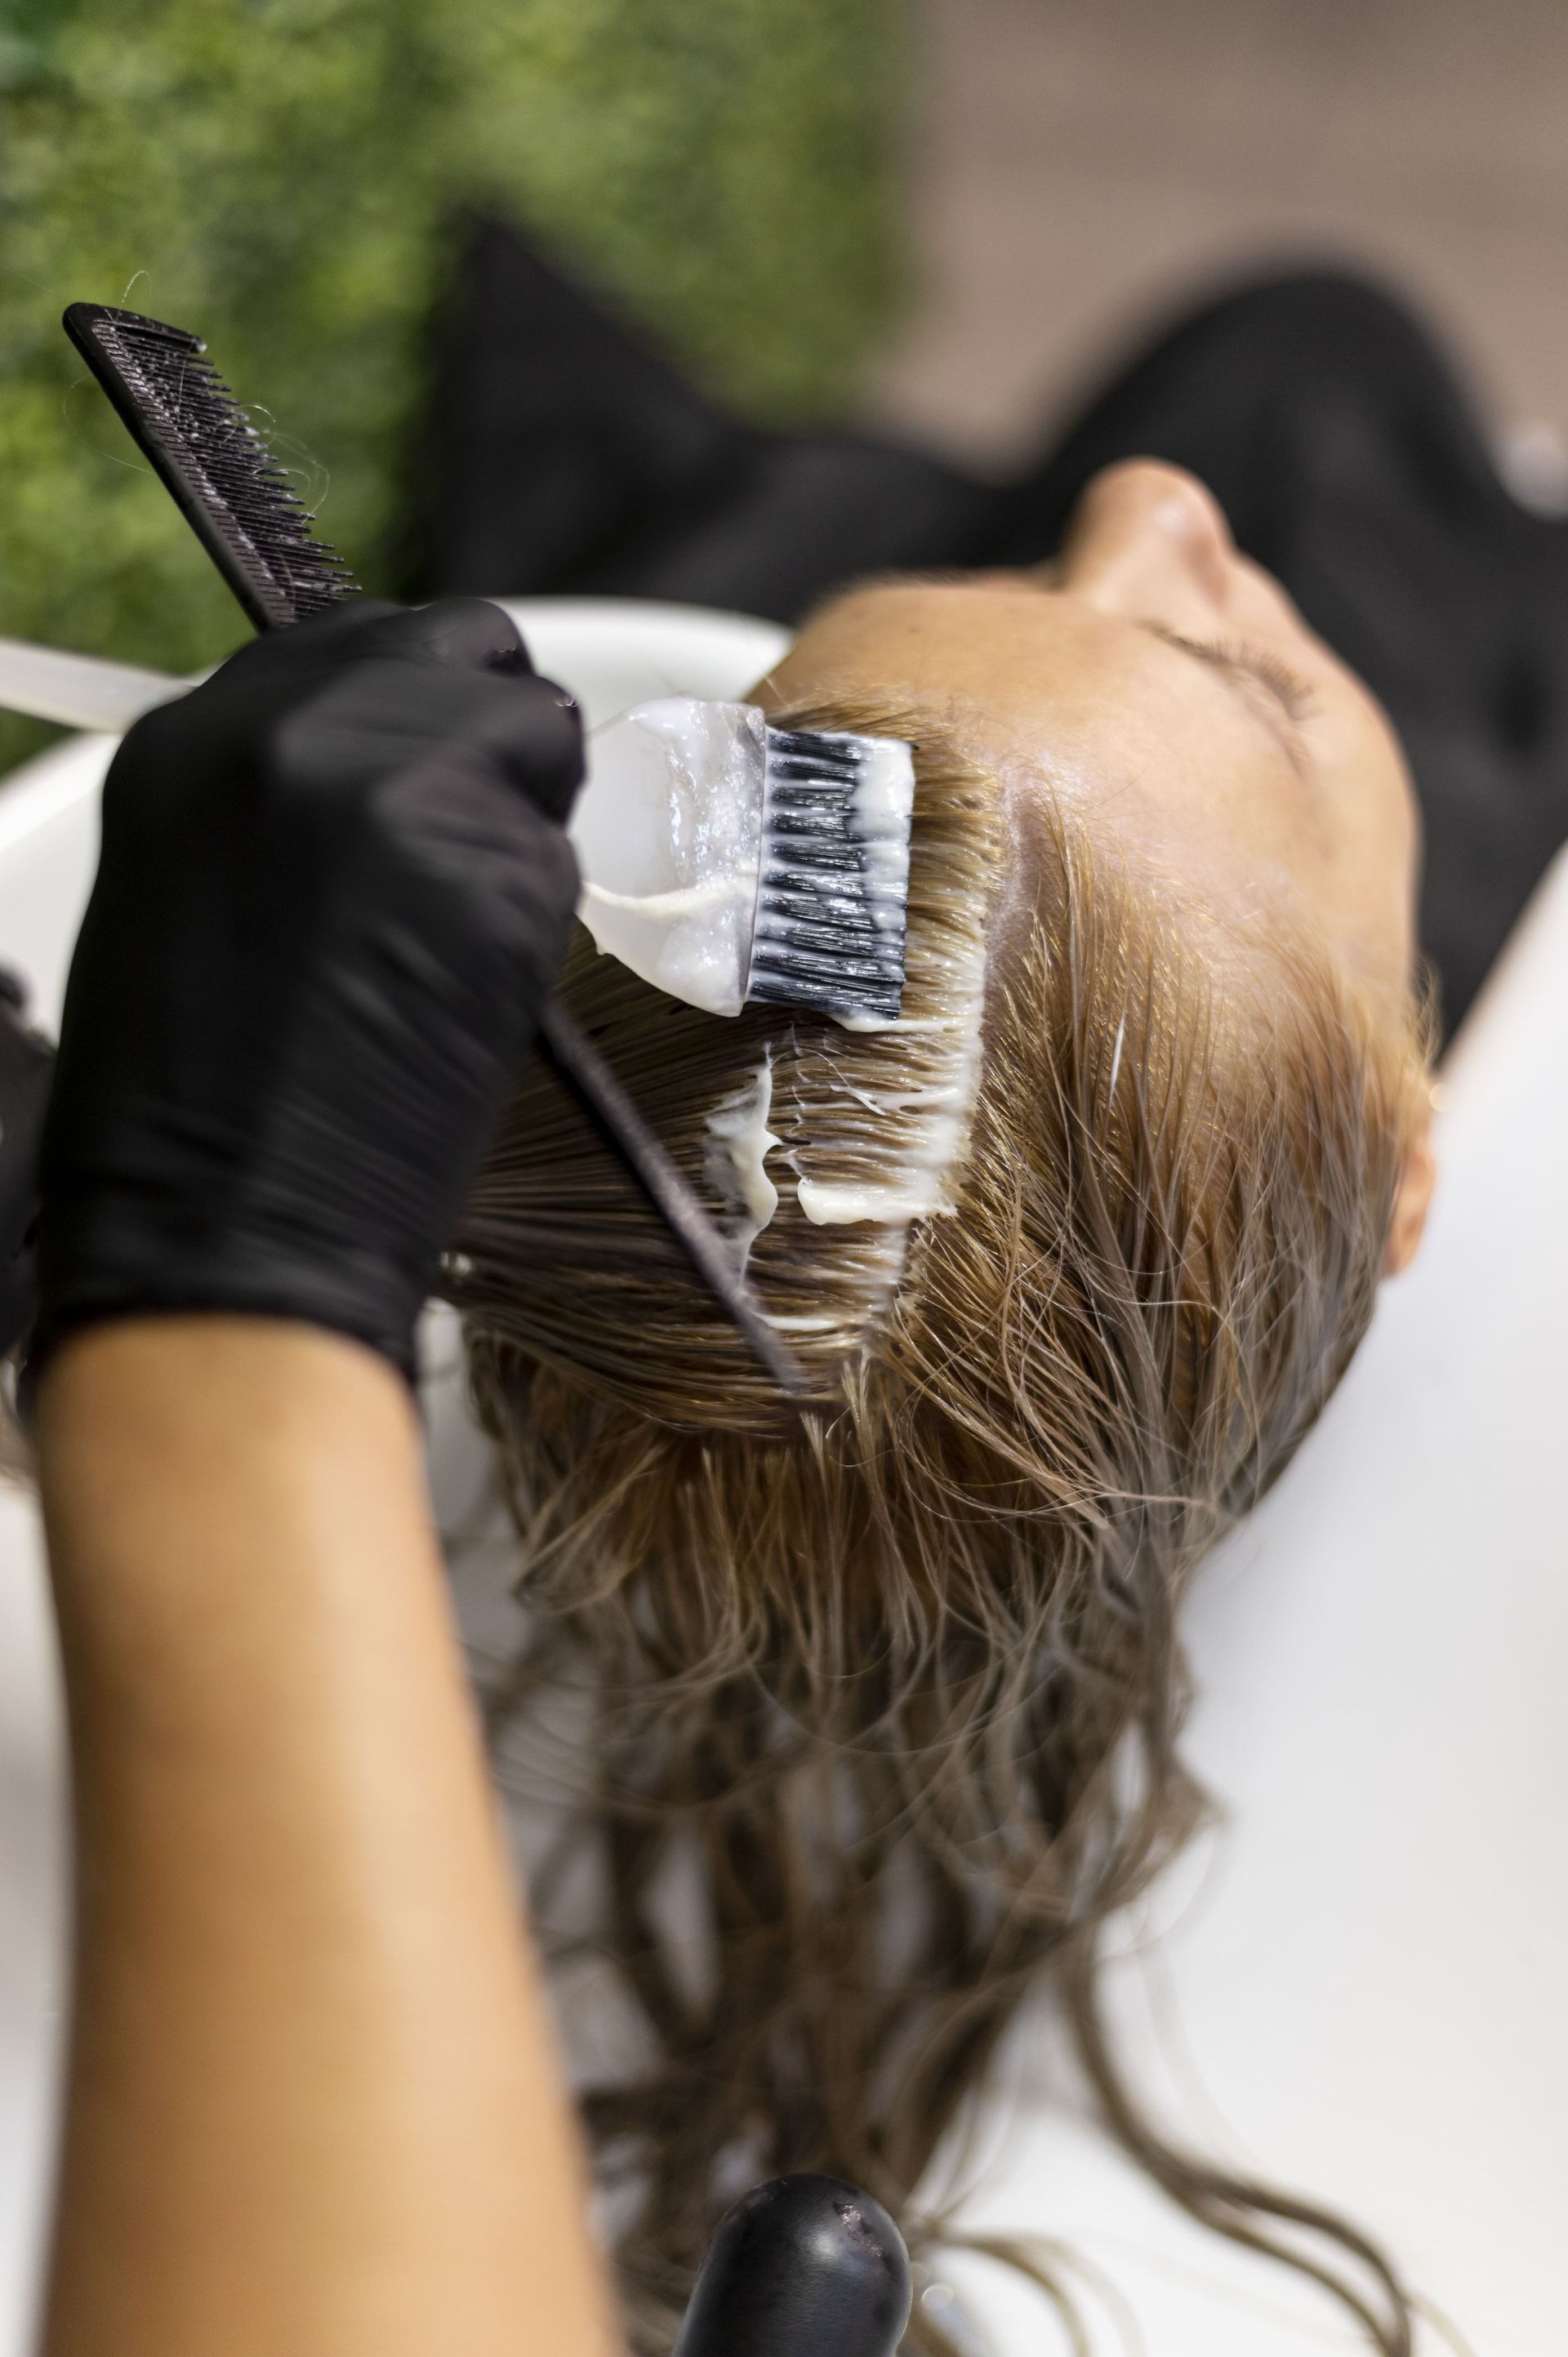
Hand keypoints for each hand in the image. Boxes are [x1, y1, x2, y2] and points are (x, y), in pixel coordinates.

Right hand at [33, 596, 583, 1380]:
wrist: (220, 1227)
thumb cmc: (194, 1103)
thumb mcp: (198, 890)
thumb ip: (287, 799)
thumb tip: (398, 769)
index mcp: (198, 736)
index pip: (356, 641)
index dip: (420, 701)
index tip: (439, 764)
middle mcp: (293, 730)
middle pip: (466, 649)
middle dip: (494, 737)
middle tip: (478, 848)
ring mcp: (401, 784)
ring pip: (541, 741)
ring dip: (526, 828)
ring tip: (454, 942)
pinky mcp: (494, 864)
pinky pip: (561, 862)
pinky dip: (536, 924)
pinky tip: (466, 996)